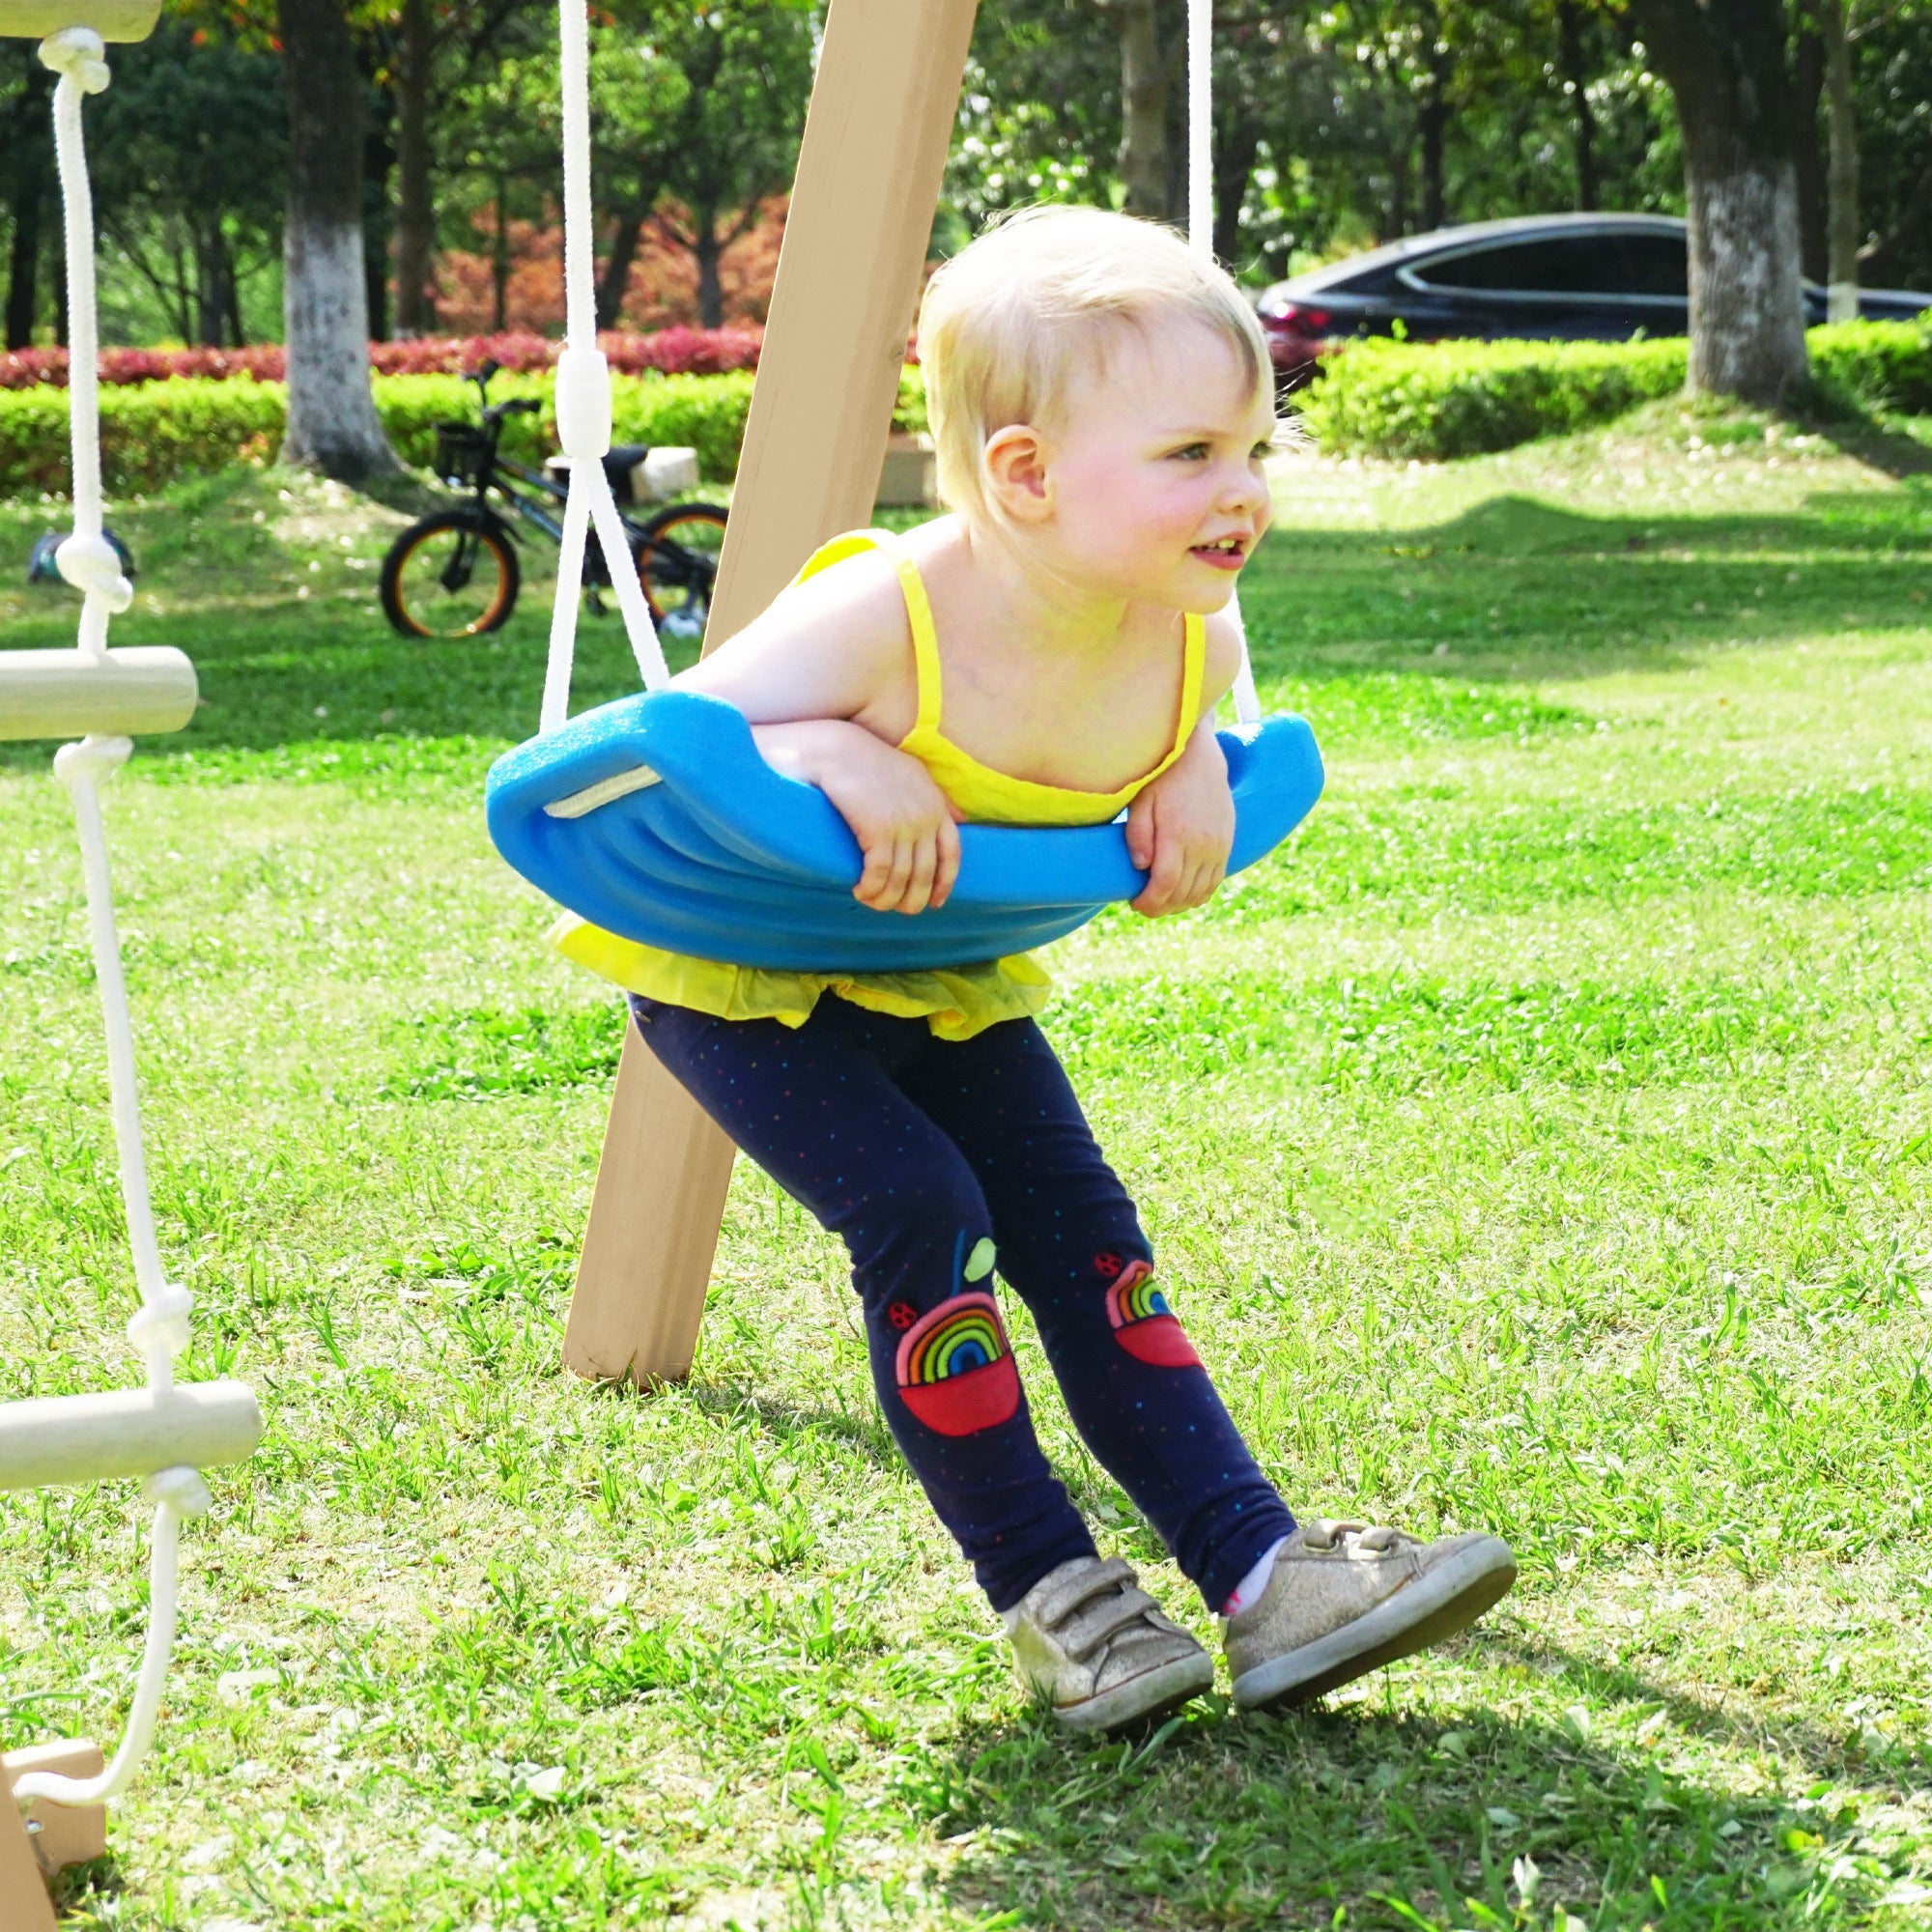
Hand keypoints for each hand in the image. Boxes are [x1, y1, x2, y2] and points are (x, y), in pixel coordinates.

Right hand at [754, 720, 961, 914]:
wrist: (837, 749)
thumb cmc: (870, 761)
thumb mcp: (914, 774)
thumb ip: (937, 797)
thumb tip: (962, 817)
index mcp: (936, 806)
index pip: (951, 855)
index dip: (944, 884)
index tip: (934, 903)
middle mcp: (925, 817)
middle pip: (925, 874)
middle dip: (912, 900)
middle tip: (896, 910)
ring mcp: (903, 824)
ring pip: (902, 879)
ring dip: (886, 899)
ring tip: (871, 901)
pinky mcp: (878, 829)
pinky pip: (880, 873)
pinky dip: (871, 888)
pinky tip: (860, 891)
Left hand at [1124, 722, 1232, 916]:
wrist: (1198, 756)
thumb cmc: (1162, 777)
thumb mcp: (1142, 801)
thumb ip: (1138, 834)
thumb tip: (1141, 867)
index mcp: (1178, 834)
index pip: (1166, 883)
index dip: (1150, 902)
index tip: (1135, 905)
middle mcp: (1203, 844)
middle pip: (1183, 893)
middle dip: (1161, 907)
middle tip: (1144, 907)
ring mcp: (1218, 845)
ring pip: (1201, 891)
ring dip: (1180, 904)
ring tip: (1161, 902)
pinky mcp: (1227, 843)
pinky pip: (1217, 880)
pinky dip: (1200, 894)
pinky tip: (1185, 896)